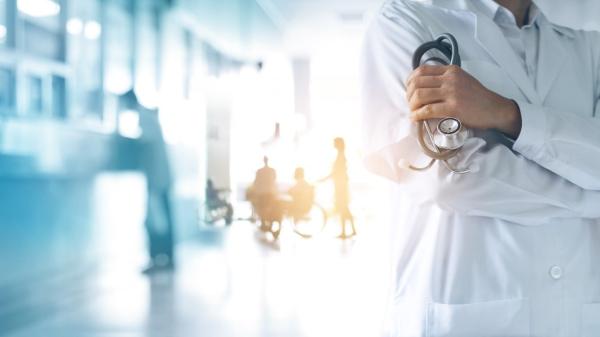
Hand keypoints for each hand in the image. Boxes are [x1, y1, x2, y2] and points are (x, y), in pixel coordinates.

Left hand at [406, 65, 521, 137]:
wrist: (495, 109)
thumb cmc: (477, 97)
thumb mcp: (461, 80)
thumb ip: (445, 79)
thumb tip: (424, 86)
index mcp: (450, 70)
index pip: (421, 70)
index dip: (410, 81)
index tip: (409, 90)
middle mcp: (450, 78)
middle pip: (417, 83)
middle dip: (409, 94)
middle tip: (410, 104)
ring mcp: (452, 92)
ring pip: (420, 95)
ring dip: (412, 105)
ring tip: (413, 112)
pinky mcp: (453, 107)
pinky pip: (428, 110)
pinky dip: (418, 115)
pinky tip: (415, 118)